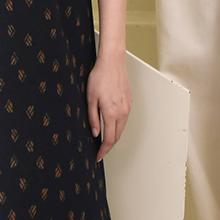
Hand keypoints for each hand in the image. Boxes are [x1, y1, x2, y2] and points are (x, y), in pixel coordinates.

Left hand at [86, 47, 131, 161]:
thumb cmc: (99, 77)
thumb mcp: (90, 98)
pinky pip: (124, 119)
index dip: (103, 150)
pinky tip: (111, 125)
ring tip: (104, 140)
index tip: (98, 156)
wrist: (112, 62)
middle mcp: (122, 112)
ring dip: (114, 136)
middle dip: (108, 146)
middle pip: (117, 136)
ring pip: (122, 128)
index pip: (109, 139)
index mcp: (111, 113)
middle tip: (100, 151)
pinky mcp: (129, 102)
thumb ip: (93, 118)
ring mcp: (127, 107)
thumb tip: (95, 133)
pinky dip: (118, 126)